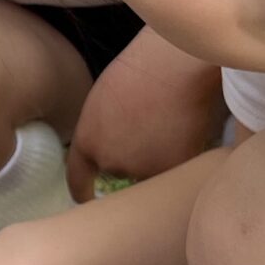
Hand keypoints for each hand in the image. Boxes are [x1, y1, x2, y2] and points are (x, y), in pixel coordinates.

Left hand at [66, 33, 226, 199]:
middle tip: (150, 126)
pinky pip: (177, 170)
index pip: (77, 178)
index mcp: (88, 142)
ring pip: (152, 171)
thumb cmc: (139, 70)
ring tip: (170, 122)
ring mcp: (143, 169)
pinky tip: (187, 129)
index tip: (86, 198)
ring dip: (160, 157)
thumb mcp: (103, 102)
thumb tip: (115, 143)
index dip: (82, 191)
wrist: (173, 65)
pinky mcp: (173, 169)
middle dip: (135, 156)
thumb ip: (103, 131)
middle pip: (123, 170)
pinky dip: (184, 155)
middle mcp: (111, 162)